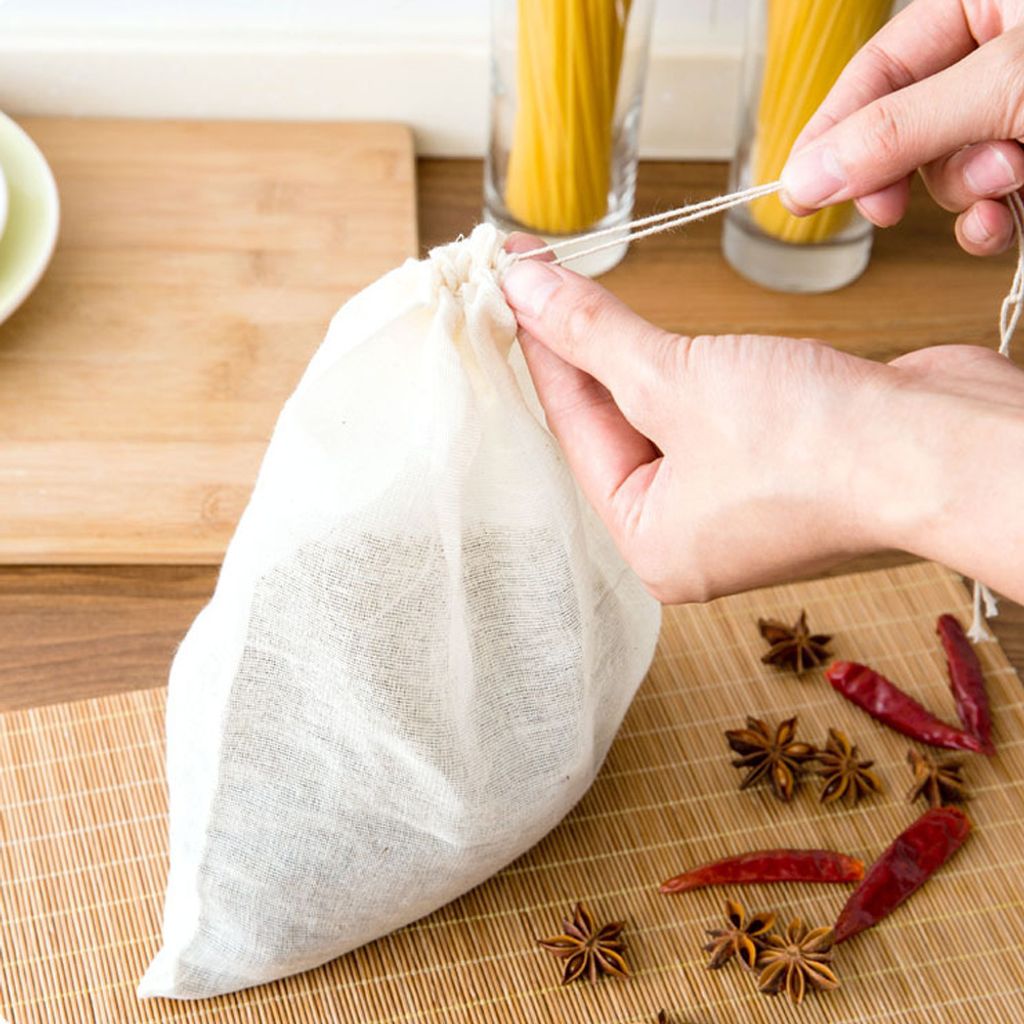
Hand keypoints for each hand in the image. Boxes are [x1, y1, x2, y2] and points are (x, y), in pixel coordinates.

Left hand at [501, 239, 1023, 604]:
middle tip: (532, 278)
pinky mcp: (776, 458)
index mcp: (650, 542)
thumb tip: (523, 288)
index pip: (574, 430)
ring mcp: (736, 497)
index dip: (541, 348)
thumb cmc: (820, 446)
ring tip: (573, 291)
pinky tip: (648, 327)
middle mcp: (688, 530)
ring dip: (626, 350)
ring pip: (658, 410)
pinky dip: (678, 362)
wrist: (948, 448)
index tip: (512, 284)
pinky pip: (703, 403)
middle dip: (578, 347)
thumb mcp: (678, 380)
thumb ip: (595, 335)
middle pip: (610, 423)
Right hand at [780, 0, 1023, 255]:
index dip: (833, 133)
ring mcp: (1018, 115)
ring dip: (969, 192)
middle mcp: (1000, 56)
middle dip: (914, 170)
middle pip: (906, 129)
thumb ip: (902, 129)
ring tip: (1012, 174)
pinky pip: (987, 205)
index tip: (798, 189)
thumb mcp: (1006, 85)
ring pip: (947, 174)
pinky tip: (1002, 221)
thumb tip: (809, 175)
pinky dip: (988, 223)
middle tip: (886, 206)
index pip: (878, 68)